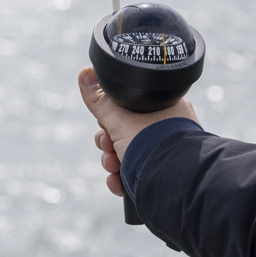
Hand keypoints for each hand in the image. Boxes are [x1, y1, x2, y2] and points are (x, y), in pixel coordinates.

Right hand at [78, 66, 200, 196]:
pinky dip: (121, 178)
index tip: (104, 123)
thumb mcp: (119, 120)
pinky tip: (117, 181)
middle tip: (109, 144)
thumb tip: (85, 72)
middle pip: (124, 132)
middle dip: (109, 142)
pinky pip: (134, 173)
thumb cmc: (152, 146)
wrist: (170, 184)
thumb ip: (99, 100)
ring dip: (112, 161)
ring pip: (127, 154)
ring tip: (114, 165)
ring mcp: (164, 153)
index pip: (128, 108)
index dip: (110, 117)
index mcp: (165, 109)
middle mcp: (168, 130)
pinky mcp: (159, 175)